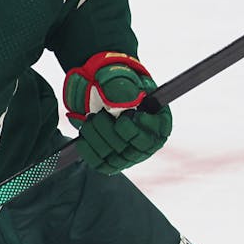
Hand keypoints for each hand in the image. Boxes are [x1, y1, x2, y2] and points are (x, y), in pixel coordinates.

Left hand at [63, 51, 172, 174]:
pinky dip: (88, 149)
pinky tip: (84, 134)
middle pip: (131, 147)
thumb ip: (123, 88)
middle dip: (110, 130)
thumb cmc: (119, 84)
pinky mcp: (112, 162)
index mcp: (160, 121)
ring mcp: (130, 155)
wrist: (102, 92)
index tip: (125, 115)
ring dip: (97, 137)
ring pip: (114, 157)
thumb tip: (123, 102)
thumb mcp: (123, 79)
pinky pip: (100, 163)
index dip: (140, 126)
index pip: (156, 132)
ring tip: (90, 120)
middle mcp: (147, 142)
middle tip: (99, 114)